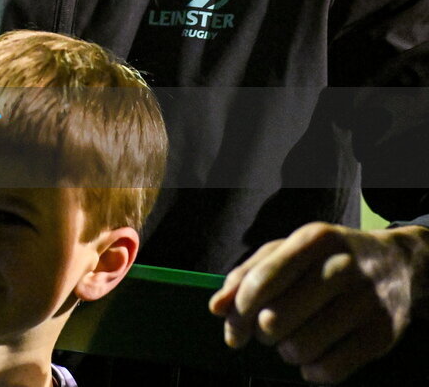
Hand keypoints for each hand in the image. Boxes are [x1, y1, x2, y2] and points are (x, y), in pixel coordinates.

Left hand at [209, 221, 428, 383]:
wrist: (395, 264)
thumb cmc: (325, 258)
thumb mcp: (286, 252)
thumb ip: (247, 274)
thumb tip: (216, 308)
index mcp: (313, 239)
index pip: (263, 280)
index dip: (240, 308)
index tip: (235, 322)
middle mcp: (342, 266)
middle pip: (276, 319)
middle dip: (261, 332)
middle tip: (268, 329)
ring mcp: (366, 301)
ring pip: (300, 347)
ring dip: (285, 352)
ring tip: (291, 341)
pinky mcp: (383, 334)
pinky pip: (330, 369)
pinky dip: (311, 371)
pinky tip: (312, 359)